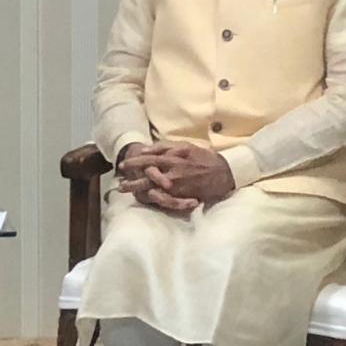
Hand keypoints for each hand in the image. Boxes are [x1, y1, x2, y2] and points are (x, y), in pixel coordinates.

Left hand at [119, 141, 233, 210]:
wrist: (225, 172)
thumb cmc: (204, 157)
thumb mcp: (185, 146)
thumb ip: (165, 147)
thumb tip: (146, 149)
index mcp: (172, 158)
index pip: (148, 160)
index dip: (134, 162)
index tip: (123, 165)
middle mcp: (172, 173)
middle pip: (147, 177)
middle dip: (132, 181)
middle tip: (120, 185)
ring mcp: (177, 186)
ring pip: (153, 189)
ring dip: (139, 191)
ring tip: (128, 193)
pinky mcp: (182, 196)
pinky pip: (164, 199)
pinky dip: (154, 200)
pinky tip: (145, 200)